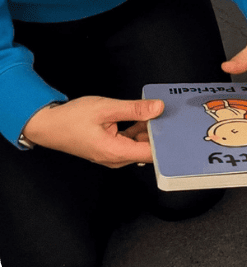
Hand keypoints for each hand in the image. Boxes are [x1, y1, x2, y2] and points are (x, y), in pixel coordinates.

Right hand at [23, 96, 163, 166]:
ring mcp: (112, 155)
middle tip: (173, 115)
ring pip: (139, 144)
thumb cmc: (72, 118)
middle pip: (146, 149)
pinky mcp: (110, 149)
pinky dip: (138, 130)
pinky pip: (130, 141)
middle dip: (160, 134)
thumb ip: (134, 109)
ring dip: (149, 130)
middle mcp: (116, 158)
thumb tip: (158, 108)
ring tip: (161, 113)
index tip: (178, 129)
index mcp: (116, 152)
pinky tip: (144, 116)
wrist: (48, 125)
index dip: (166, 142)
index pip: (151, 154)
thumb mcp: (106, 108)